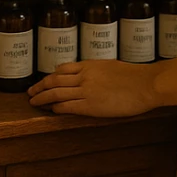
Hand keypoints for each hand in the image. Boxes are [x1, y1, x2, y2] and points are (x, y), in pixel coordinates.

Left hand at [28, 60, 156, 117]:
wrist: (146, 84)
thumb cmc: (135, 76)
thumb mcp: (111, 66)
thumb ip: (97, 70)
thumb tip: (91, 74)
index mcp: (89, 65)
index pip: (62, 69)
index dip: (50, 76)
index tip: (44, 81)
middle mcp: (84, 76)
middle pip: (54, 80)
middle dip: (39, 86)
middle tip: (30, 92)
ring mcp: (86, 91)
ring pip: (56, 93)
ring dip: (42, 98)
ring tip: (34, 102)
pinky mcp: (91, 105)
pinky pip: (68, 106)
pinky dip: (57, 108)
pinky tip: (52, 110)